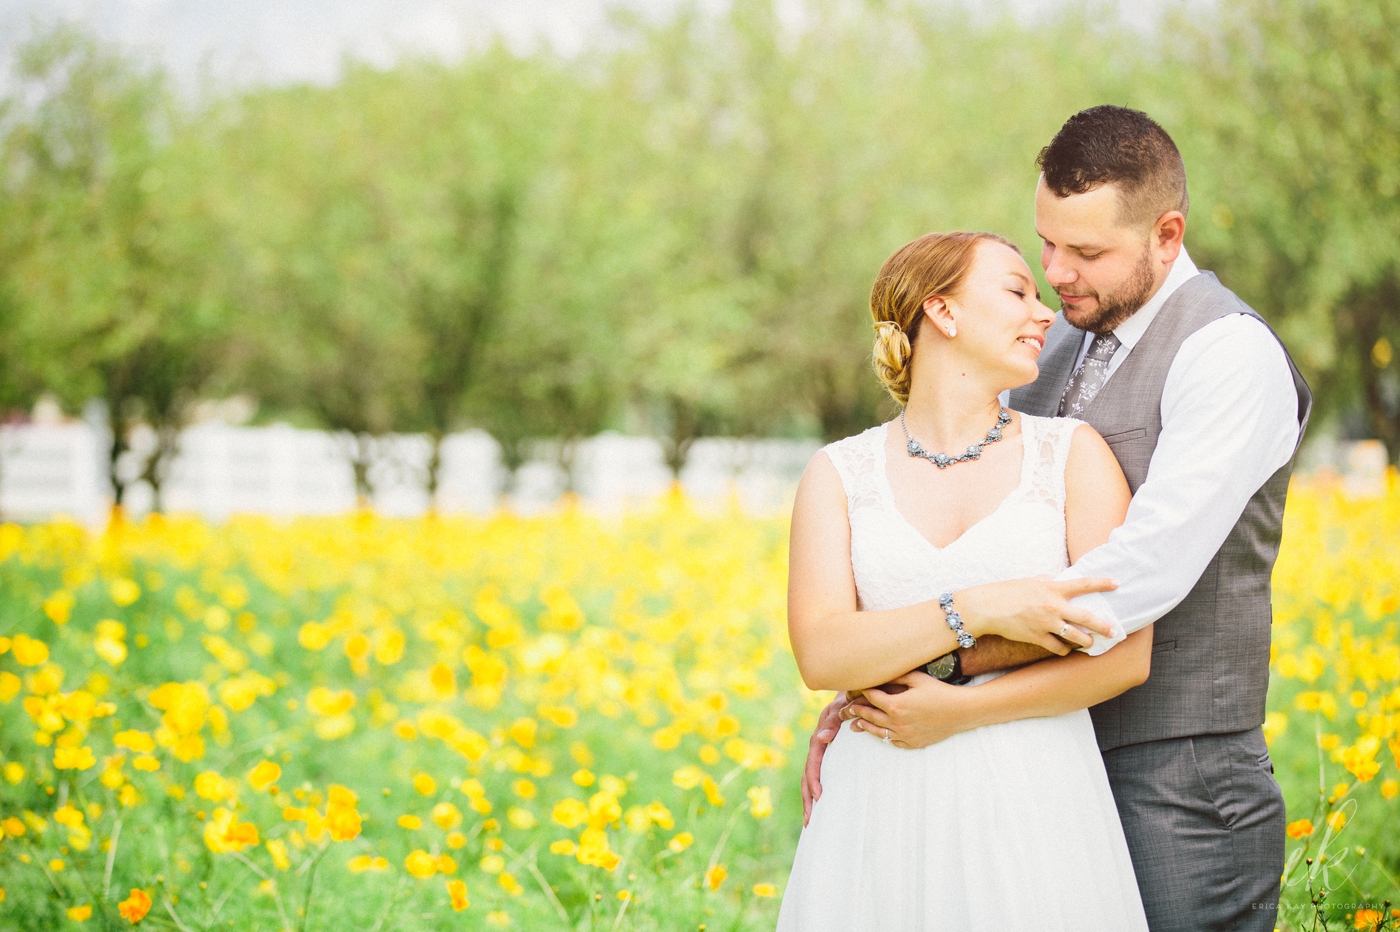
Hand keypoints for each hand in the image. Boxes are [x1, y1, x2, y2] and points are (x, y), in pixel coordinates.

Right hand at [801, 693, 847, 825]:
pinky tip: (822, 806)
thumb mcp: (841, 708)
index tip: (819, 798)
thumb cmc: (850, 701)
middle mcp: (817, 748)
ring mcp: (822, 753)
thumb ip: (833, 721)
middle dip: (807, 799)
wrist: (854, 695)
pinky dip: (817, 791)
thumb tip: (821, 738)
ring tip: (810, 821)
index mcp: (818, 739)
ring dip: (809, 799)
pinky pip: (821, 775)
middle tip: (809, 821)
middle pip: (806, 776)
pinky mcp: (829, 756)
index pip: (812, 764)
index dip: (813, 781)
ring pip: (810, 779)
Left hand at [842, 670, 972, 748]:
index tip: (855, 689)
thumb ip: (896, 677)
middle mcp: (897, 722)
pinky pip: (893, 742)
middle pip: (870, 716)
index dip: (862, 692)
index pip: (871, 698)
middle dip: (858, 711)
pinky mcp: (913, 743)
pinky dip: (884, 737)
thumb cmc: (940, 691)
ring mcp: (905, 735)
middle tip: (849, 709)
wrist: (961, 712)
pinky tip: (880, 733)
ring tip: (857, 724)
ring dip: (866, 727)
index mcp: (896, 705)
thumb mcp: (917, 678)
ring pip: (878, 732)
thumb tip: (880, 675)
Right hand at [956, 576, 1119, 653]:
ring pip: (1076, 637)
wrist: (986, 607)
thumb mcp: (1031, 581)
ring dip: (1086, 642)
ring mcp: (1046, 623)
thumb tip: (1059, 580)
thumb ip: (1048, 581)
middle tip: (1114, 631)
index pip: (1083, 584)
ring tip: (1090, 643)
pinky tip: (1065, 650)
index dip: (1102, 583)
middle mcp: (1053, 606)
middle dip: (1103, 626)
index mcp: (1052, 588)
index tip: (1117, 584)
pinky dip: (1063, 650)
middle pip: (1087, 618)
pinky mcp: (1036, 637)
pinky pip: (1058, 648)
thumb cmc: (1007, 591)